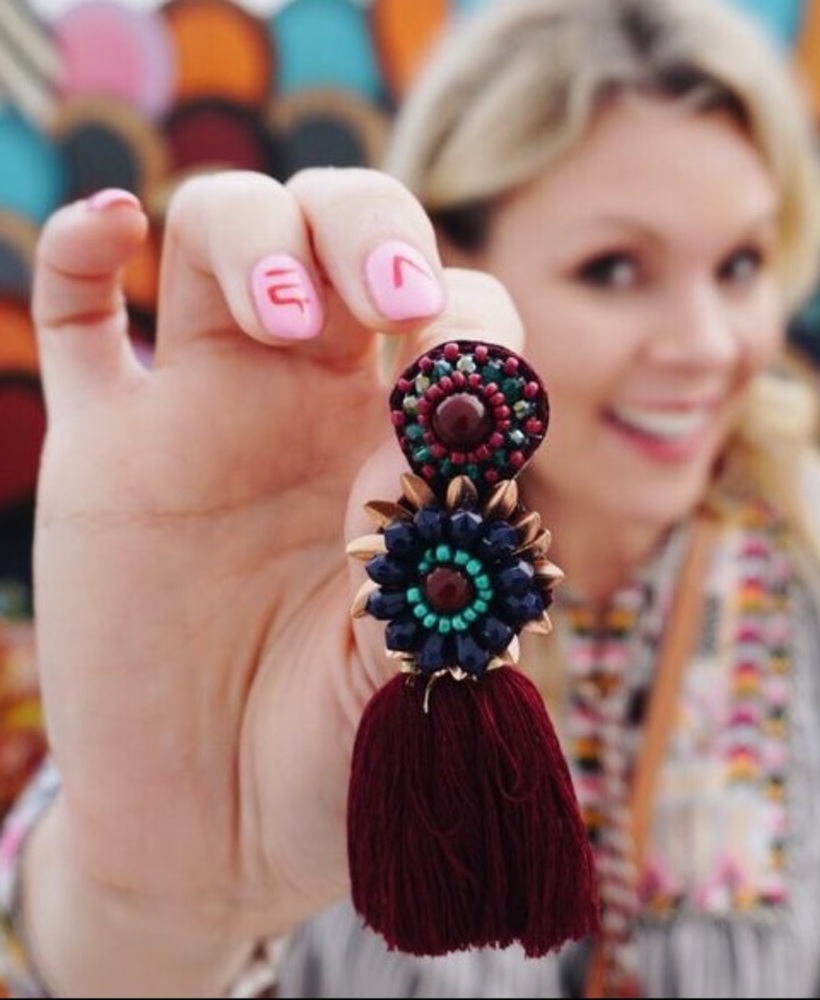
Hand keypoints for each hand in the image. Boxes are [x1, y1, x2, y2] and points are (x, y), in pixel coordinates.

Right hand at [27, 170, 523, 977]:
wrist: (226, 833)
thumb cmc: (344, 756)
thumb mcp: (418, 659)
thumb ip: (436, 547)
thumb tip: (442, 424)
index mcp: (411, 443)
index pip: (461, 314)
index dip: (472, 321)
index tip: (460, 395)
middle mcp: (317, 402)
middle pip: (347, 227)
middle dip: (373, 232)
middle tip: (392, 301)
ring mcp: (207, 410)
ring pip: (224, 234)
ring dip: (259, 233)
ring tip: (283, 315)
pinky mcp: (108, 447)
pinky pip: (80, 316)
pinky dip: (82, 253)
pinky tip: (109, 228)